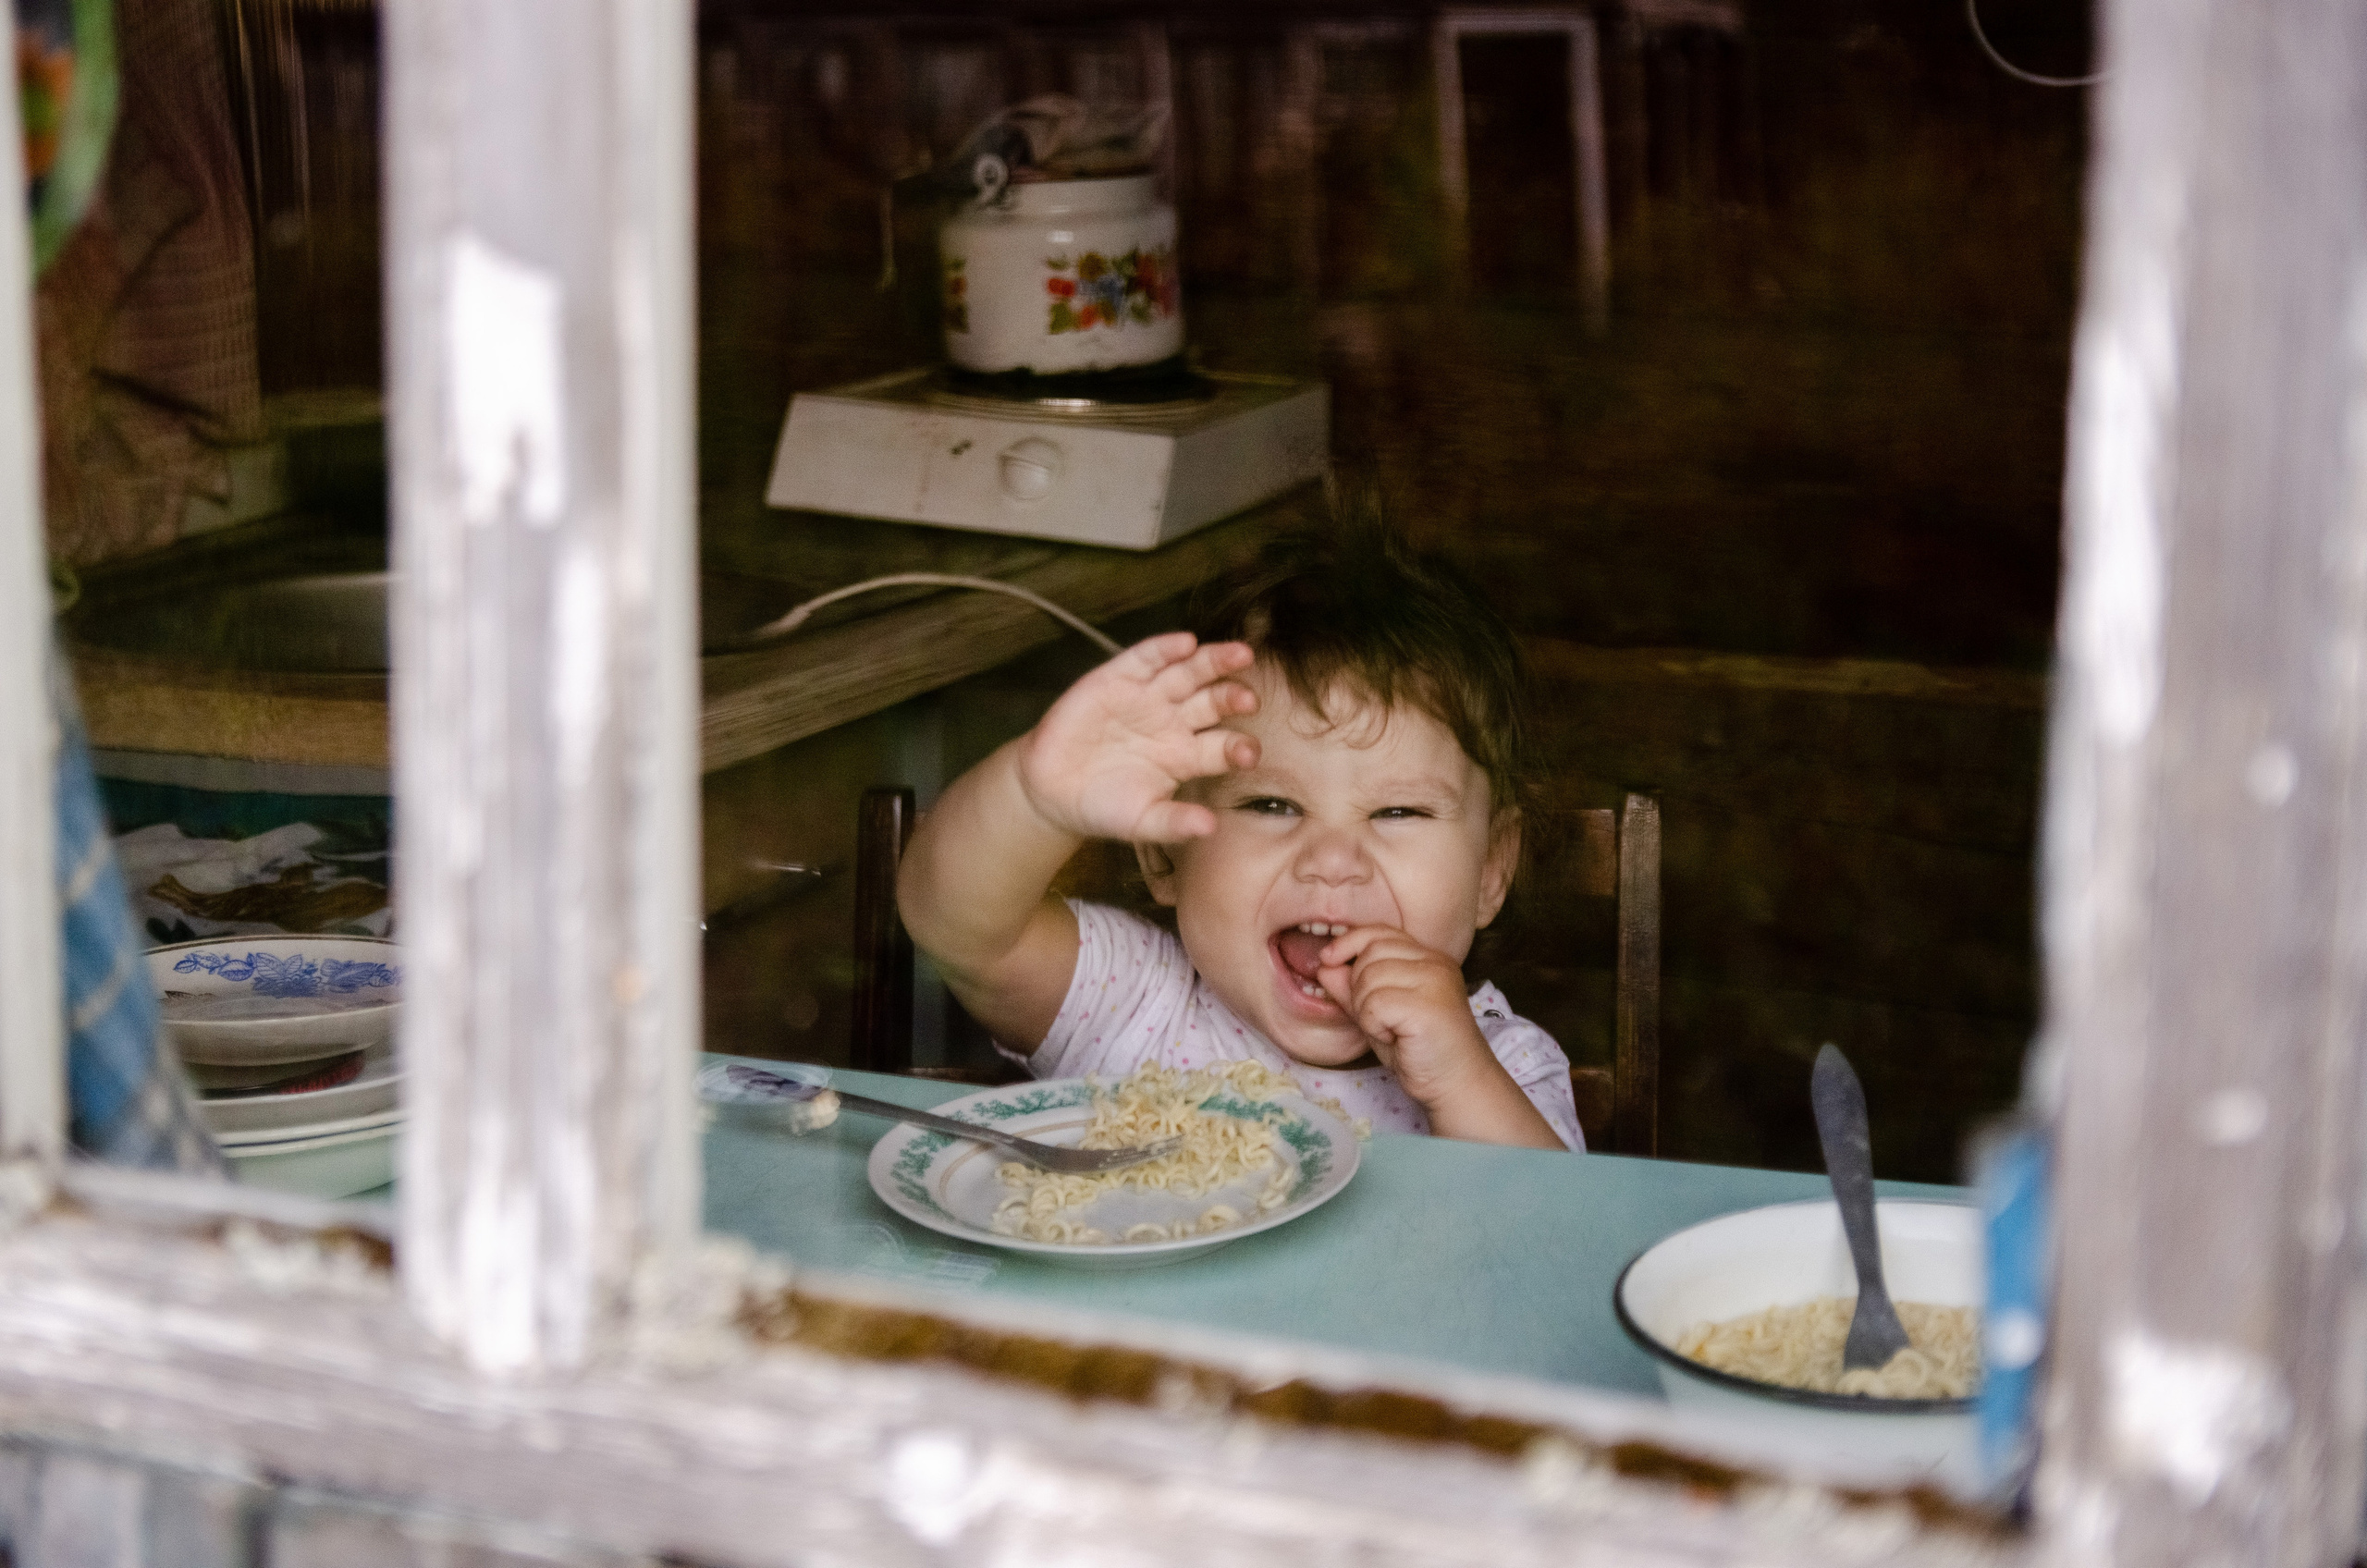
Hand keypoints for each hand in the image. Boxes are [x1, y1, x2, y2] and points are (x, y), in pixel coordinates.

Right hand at [1015, 632, 1259, 843]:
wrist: (1050, 789)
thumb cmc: (1102, 806)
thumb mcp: (1140, 822)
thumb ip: (1174, 823)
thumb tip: (1210, 828)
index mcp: (1187, 755)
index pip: (1223, 746)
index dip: (1238, 747)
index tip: (1249, 753)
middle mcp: (1175, 721)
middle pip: (1214, 702)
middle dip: (1232, 698)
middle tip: (1249, 700)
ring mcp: (1149, 697)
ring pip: (1189, 673)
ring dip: (1214, 662)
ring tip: (1240, 654)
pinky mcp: (1118, 678)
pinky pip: (1147, 658)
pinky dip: (1165, 648)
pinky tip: (1185, 642)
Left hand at [1314, 926, 1496, 1107]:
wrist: (1456, 1084)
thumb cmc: (1419, 1051)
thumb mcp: (1378, 1015)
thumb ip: (1353, 989)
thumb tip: (1325, 965)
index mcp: (1428, 958)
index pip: (1380, 932)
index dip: (1349, 942)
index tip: (1327, 960)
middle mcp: (1435, 963)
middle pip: (1370, 953)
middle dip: (1358, 987)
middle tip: (1379, 1018)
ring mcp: (1434, 981)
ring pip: (1369, 979)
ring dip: (1366, 1011)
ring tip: (1391, 1030)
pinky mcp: (1427, 1006)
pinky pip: (1375, 1004)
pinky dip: (1374, 1026)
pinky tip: (1395, 1039)